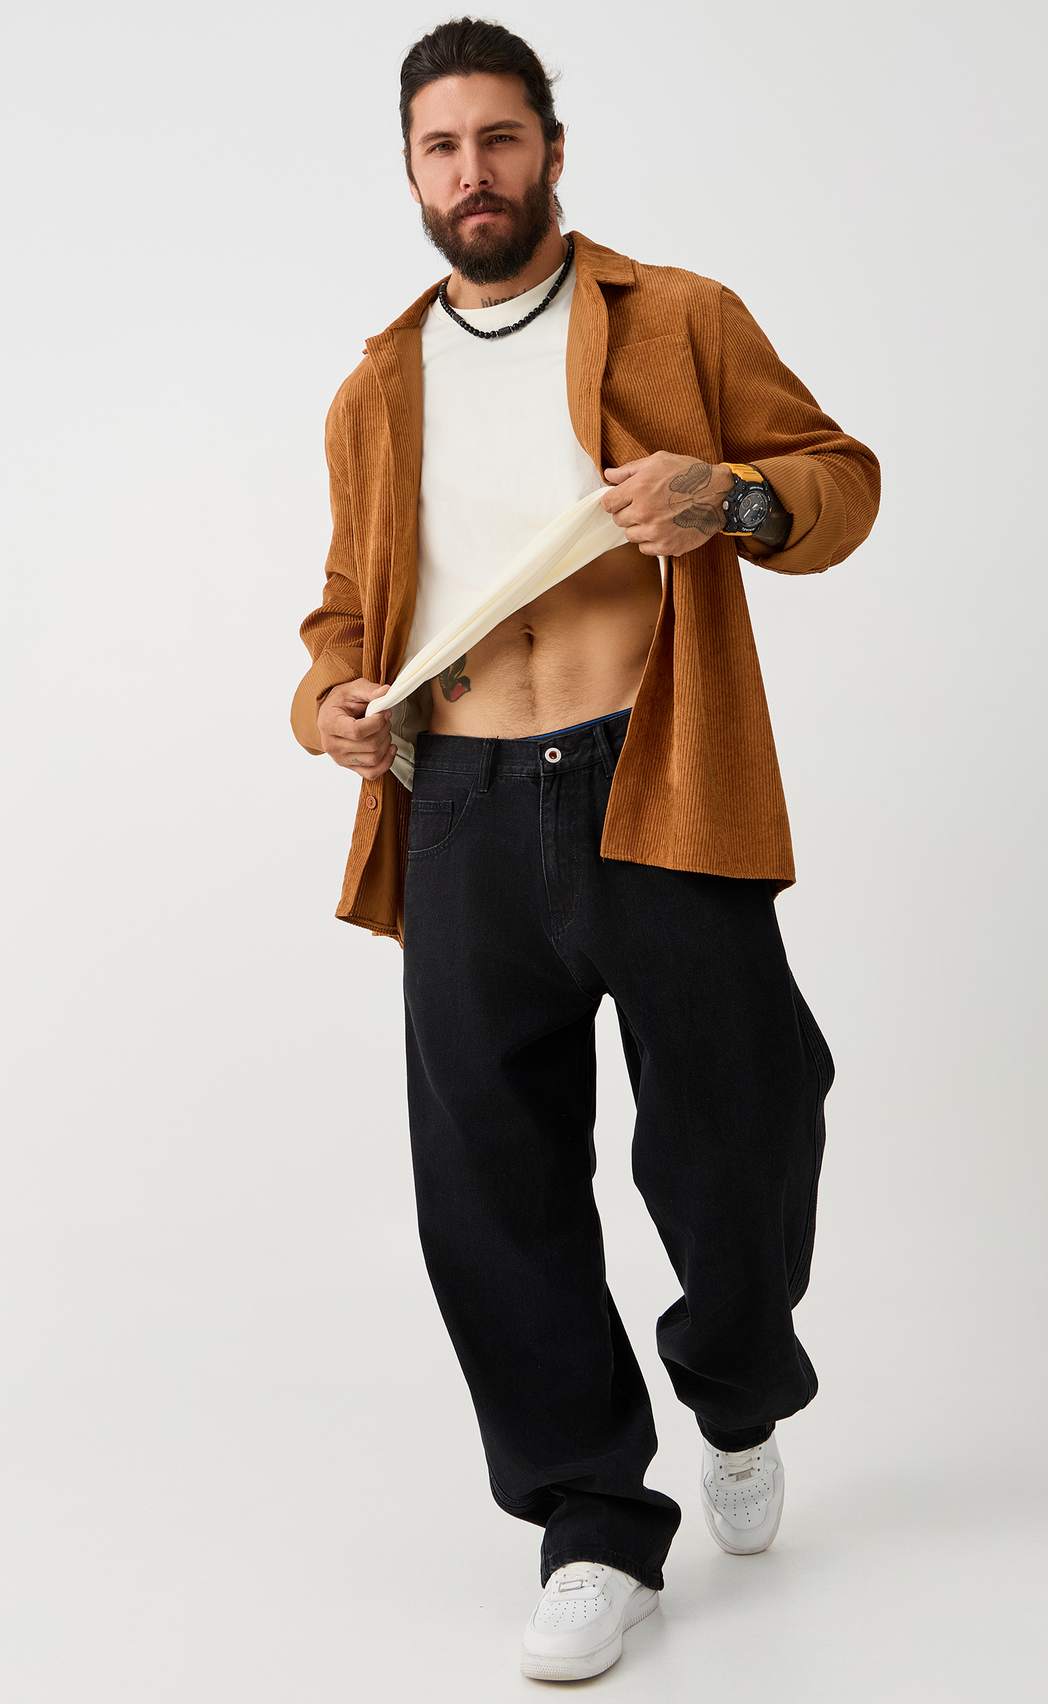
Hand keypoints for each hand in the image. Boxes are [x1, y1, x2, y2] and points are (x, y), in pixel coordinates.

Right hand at [317, 678, 396, 775]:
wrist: (331, 715)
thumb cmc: (339, 703)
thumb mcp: (352, 689)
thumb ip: (369, 690)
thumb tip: (386, 692)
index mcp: (329, 724)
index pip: (357, 731)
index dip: (376, 723)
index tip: (383, 713)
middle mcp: (332, 745)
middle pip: (369, 746)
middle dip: (384, 730)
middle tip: (385, 719)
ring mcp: (341, 758)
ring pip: (374, 758)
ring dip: (386, 743)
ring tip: (383, 731)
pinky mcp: (350, 767)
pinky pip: (372, 773)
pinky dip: (386, 763)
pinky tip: (388, 749)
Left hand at [600, 452, 733, 555]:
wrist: (719, 493)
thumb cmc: (689, 474)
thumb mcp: (658, 461)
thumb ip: (629, 470)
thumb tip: (608, 475)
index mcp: (638, 489)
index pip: (608, 504)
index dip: (614, 500)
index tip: (622, 499)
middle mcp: (644, 512)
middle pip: (618, 520)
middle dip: (628, 512)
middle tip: (644, 506)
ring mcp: (655, 532)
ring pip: (630, 536)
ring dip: (639, 528)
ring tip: (656, 516)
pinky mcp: (667, 547)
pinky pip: (645, 549)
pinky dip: (651, 541)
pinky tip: (663, 528)